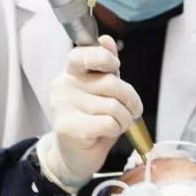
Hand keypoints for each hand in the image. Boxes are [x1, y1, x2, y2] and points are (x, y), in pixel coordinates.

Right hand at [39, 35, 143, 190]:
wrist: (74, 156)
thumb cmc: (92, 121)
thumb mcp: (103, 90)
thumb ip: (106, 66)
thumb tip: (106, 40)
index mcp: (70, 72)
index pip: (84, 53)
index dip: (105, 59)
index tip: (114, 69)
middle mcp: (63, 85)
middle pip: (110, 83)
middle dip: (130, 99)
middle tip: (132, 110)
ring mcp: (62, 106)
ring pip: (112, 105)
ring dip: (124, 118)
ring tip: (117, 123)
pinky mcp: (68, 126)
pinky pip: (108, 122)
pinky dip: (116, 129)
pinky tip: (108, 132)